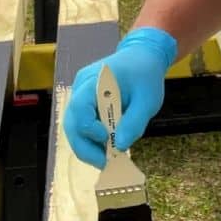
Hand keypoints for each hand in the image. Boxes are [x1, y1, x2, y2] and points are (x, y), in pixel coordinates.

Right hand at [63, 27, 176, 167]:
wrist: (143, 56)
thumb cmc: (146, 75)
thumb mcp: (148, 100)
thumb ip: (134, 122)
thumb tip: (120, 147)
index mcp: (97, 79)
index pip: (80, 107)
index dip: (90, 128)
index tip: (108, 139)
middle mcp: (82, 86)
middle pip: (72, 121)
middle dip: (85, 147)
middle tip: (104, 163)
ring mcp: (81, 93)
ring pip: (74, 126)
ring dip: (87, 145)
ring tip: (106, 158)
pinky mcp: (85, 101)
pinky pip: (82, 123)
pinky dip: (91, 138)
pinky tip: (106, 146)